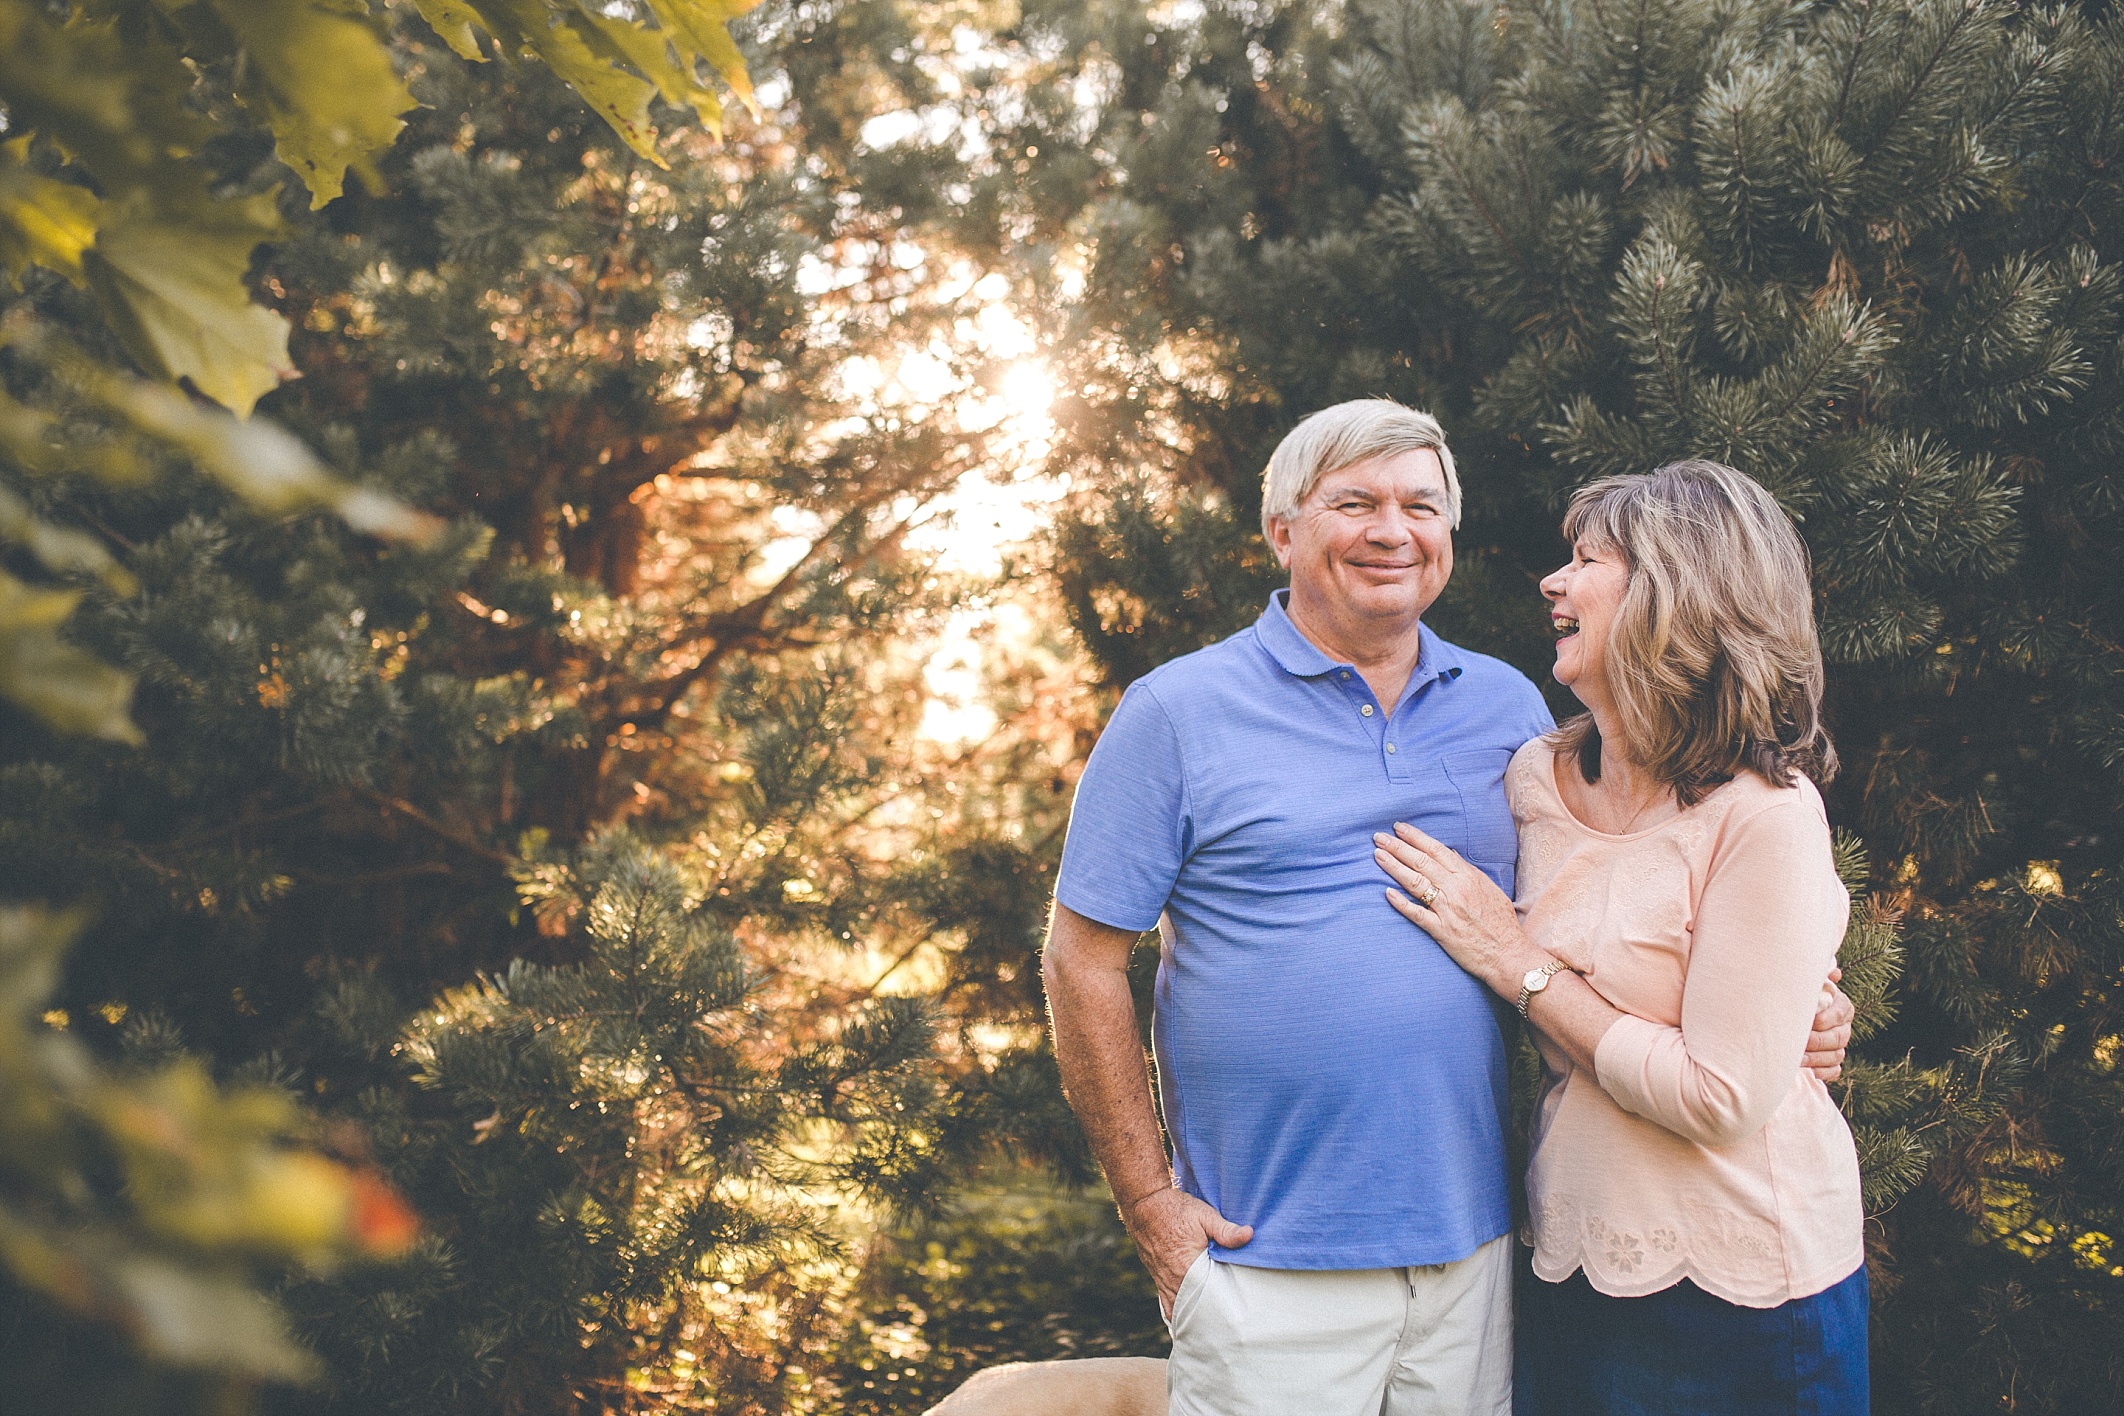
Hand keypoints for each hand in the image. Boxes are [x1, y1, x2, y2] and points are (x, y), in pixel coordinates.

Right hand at [1121, 1187, 1251, 1316]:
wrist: (1143, 1203)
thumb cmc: (1176, 1209)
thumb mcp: (1204, 1215)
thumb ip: (1226, 1229)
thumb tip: (1249, 1235)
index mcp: (1187, 1268)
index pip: (1208, 1299)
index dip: (1222, 1306)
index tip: (1234, 1310)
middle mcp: (1173, 1280)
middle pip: (1193, 1309)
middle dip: (1208, 1316)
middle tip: (1225, 1321)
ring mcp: (1162, 1280)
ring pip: (1178, 1309)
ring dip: (1192, 1314)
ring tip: (1209, 1321)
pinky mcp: (1156, 1277)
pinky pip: (1166, 1303)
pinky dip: (1177, 1310)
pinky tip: (1187, 1313)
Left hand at [1374, 822, 1544, 996]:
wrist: (1509, 954)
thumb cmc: (1501, 922)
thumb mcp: (1489, 888)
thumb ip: (1467, 871)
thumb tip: (1449, 853)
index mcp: (1468, 877)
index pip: (1437, 850)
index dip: (1416, 837)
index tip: (1399, 828)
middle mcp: (1456, 889)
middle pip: (1422, 862)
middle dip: (1398, 847)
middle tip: (1379, 837)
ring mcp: (1447, 910)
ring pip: (1416, 883)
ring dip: (1394, 867)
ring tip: (1378, 855)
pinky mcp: (1441, 931)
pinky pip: (1417, 914)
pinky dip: (1401, 903)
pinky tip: (1387, 893)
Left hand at [1804, 970, 1852, 1082]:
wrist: (1791, 1013)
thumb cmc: (1798, 996)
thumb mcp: (1808, 984)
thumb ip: (1820, 978)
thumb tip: (1835, 973)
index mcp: (1842, 1006)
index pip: (1839, 1014)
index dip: (1824, 1020)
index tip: (1809, 1022)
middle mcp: (1844, 1026)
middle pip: (1838, 1038)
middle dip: (1817, 1041)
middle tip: (1797, 1043)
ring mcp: (1840, 1045)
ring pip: (1836, 1055)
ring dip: (1816, 1059)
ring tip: (1797, 1058)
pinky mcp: (1833, 1061)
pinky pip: (1834, 1070)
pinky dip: (1823, 1072)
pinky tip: (1810, 1071)